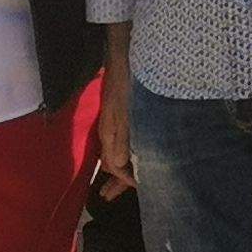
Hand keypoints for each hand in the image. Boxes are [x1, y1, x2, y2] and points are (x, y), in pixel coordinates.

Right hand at [95, 61, 134, 200]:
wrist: (126, 55)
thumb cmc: (127, 82)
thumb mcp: (125, 111)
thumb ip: (122, 137)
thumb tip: (117, 165)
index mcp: (110, 134)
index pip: (114, 166)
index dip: (125, 180)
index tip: (141, 188)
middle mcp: (112, 132)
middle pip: (113, 162)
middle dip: (116, 180)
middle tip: (111, 196)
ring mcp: (118, 123)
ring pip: (118, 152)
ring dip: (121, 168)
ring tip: (124, 185)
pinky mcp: (125, 115)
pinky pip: (124, 141)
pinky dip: (128, 153)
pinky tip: (136, 155)